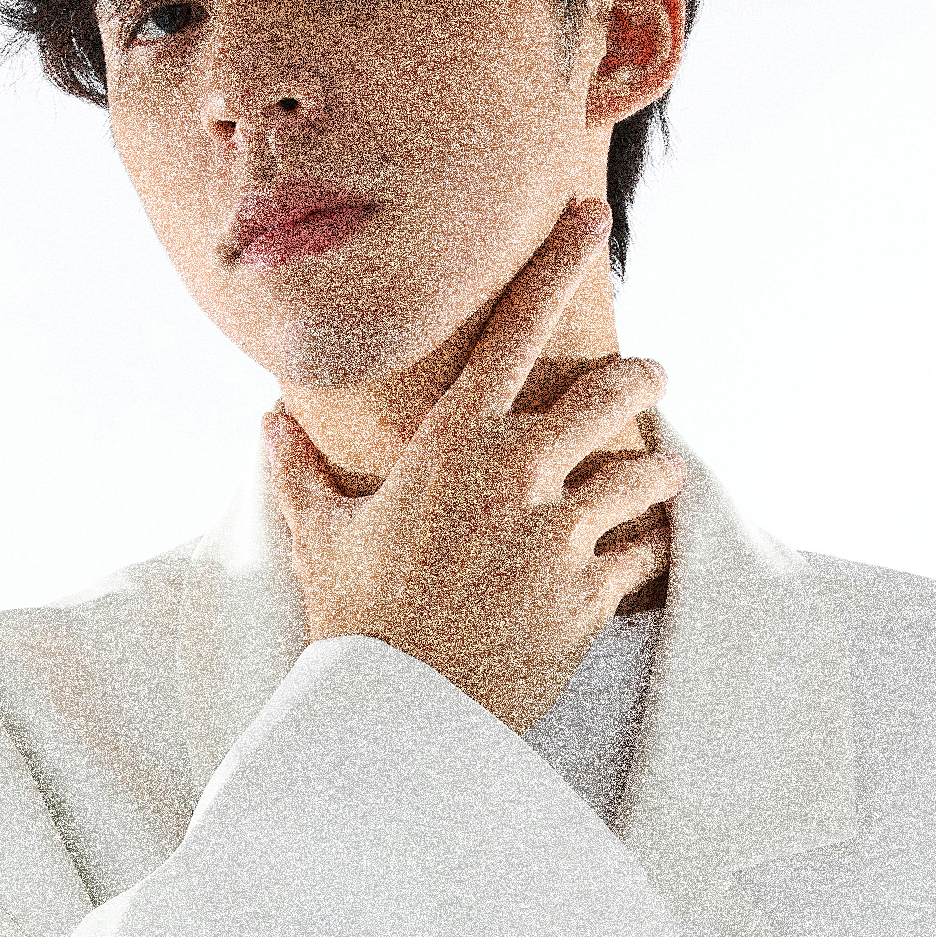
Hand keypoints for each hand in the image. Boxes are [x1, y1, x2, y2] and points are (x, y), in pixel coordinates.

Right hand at [263, 197, 683, 734]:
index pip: (513, 330)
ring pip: (644, 475)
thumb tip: (266, 422)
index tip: (592, 218)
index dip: (555, 263)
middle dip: (642, 380)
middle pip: (611, 396)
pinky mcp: (590, 595)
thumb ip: (300, 473)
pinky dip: (653, 546)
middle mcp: (515, 476)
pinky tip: (654, 547)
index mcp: (452, 445)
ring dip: (661, 469)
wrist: (396, 718)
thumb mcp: (323, 535)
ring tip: (669, 471)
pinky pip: (646, 553)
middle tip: (654, 378)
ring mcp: (559, 536)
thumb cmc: (354, 619)